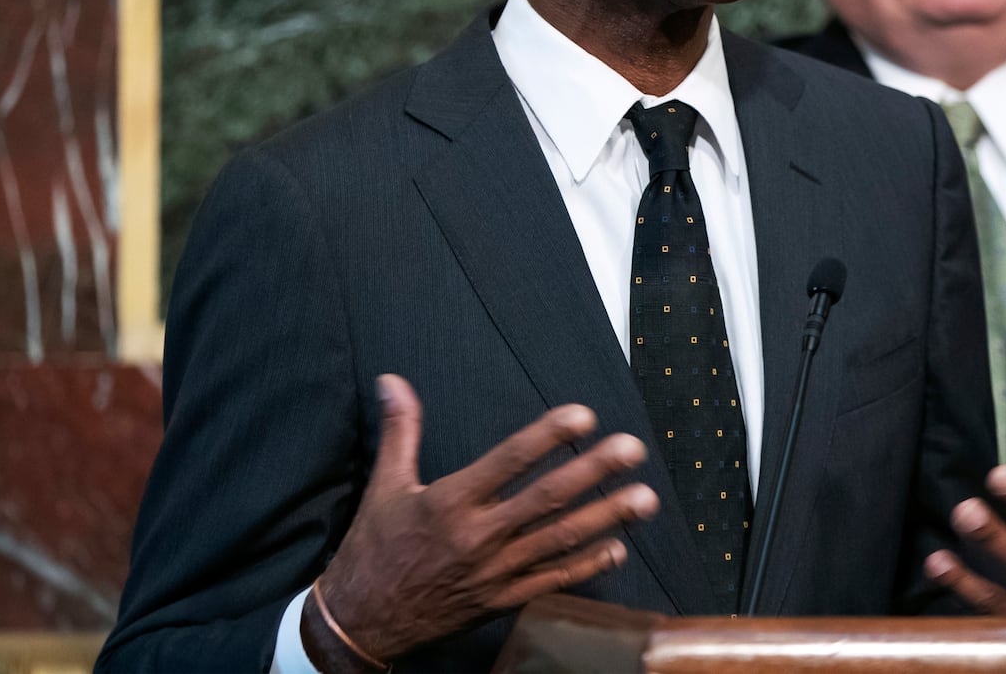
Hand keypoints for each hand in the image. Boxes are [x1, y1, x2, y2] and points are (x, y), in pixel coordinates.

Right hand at [307, 374, 658, 662]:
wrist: (361, 623)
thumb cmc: (373, 549)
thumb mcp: (384, 485)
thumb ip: (400, 430)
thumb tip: (393, 381)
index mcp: (450, 502)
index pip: (509, 461)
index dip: (548, 437)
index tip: (583, 417)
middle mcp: (477, 537)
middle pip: (546, 499)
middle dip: (594, 472)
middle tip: (632, 449)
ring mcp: (494, 573)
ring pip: (559, 541)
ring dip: (606, 518)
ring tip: (644, 497)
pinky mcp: (502, 602)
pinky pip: (552, 582)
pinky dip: (587, 566)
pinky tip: (618, 547)